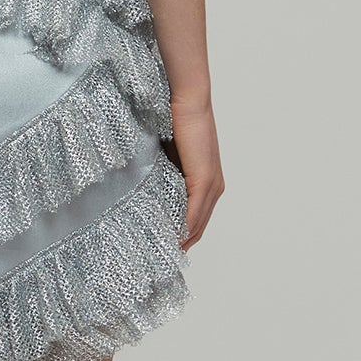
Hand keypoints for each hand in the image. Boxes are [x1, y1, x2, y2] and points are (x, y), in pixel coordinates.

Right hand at [169, 94, 223, 249]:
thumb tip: (145, 194)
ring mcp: (211, 187)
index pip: (196, 221)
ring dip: (180, 242)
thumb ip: (163, 178)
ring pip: (196, 226)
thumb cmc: (174, 123)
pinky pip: (193, 215)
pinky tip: (168, 241)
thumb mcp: (167, 158)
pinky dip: (181, 230)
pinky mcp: (204, 182)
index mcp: (207, 184)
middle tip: (158, 258)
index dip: (181, 237)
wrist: (187, 102)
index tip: (161, 247)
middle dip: (180, 245)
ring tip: (159, 255)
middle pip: (198, 229)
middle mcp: (214, 189)